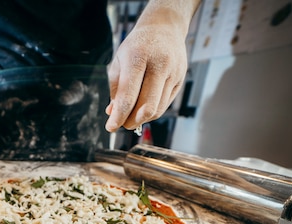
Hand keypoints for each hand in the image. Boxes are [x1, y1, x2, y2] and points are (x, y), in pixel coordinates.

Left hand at [105, 8, 190, 131]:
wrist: (164, 28)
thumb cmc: (137, 46)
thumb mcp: (119, 61)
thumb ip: (115, 88)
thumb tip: (113, 113)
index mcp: (139, 57)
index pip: (129, 95)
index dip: (119, 116)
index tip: (110, 127)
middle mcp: (159, 64)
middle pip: (146, 107)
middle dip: (131, 121)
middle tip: (121, 124)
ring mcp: (173, 72)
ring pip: (157, 109)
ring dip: (141, 119)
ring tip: (130, 117)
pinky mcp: (180, 79)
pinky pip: (164, 104)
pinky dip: (152, 112)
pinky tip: (142, 109)